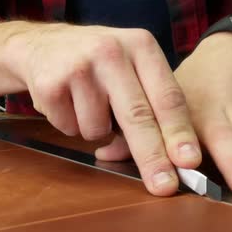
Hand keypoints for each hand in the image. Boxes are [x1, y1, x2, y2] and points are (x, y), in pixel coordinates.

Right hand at [6, 23, 201, 195]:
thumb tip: (175, 157)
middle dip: (152, 156)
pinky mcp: (51, 85)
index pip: (166, 96)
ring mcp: (79, 68)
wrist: (41, 45)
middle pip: (137, 116)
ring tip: (85, 104)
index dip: (179, 132)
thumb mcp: (129, 65)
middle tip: (163, 186)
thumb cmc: (95, 63)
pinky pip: (70, 128)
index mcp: (141, 46)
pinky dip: (69, 125)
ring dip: (94, 130)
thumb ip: (151, 100)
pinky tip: (66, 102)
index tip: (189, 162)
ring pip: (98, 130)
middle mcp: (112, 52)